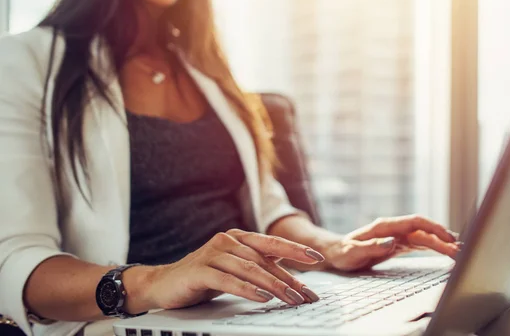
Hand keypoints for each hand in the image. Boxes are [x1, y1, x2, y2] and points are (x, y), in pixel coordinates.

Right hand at [137, 229, 323, 311]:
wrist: (164, 283)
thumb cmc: (204, 276)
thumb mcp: (235, 268)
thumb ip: (259, 265)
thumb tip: (291, 272)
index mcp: (238, 237)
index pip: (272, 243)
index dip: (295, 250)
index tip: (317, 258)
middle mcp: (227, 240)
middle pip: (264, 259)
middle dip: (288, 278)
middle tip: (306, 294)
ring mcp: (212, 253)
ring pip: (249, 269)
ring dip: (273, 285)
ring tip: (290, 299)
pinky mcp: (200, 270)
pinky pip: (228, 280)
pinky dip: (247, 289)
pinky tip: (262, 298)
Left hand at [322, 215, 459, 271]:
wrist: (336, 253)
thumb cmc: (343, 253)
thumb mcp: (352, 252)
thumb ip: (371, 246)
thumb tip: (392, 242)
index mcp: (385, 226)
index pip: (415, 222)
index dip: (433, 227)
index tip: (448, 237)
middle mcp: (394, 229)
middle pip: (424, 230)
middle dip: (443, 238)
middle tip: (460, 251)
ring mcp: (397, 236)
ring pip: (424, 237)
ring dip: (441, 243)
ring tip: (459, 252)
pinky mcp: (398, 245)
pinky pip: (420, 244)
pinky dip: (434, 247)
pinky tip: (446, 250)